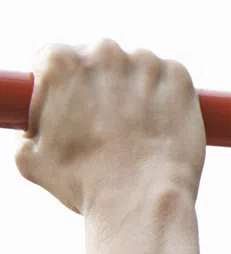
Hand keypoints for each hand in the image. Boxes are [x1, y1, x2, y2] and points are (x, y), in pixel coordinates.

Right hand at [14, 40, 205, 215]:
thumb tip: (35, 128)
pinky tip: (162, 125)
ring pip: (137, 68)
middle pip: (99, 60)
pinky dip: (168, 96)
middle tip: (108, 124)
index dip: (61, 86)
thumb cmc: (83, 183)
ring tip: (138, 131)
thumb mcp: (30, 157)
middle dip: (101, 86)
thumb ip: (28, 130)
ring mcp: (146, 63)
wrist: (140, 201)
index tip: (72, 107)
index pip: (55, 58)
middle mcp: (103, 52)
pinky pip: (171, 78)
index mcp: (60, 61)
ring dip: (137, 90)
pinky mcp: (180, 79)